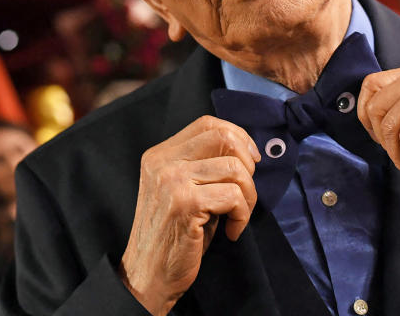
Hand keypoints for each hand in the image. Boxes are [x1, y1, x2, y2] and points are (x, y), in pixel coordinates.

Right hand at [120, 115, 260, 315]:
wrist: (148, 275)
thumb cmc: (174, 235)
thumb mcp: (183, 190)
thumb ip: (203, 166)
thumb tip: (246, 151)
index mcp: (160, 154)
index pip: (207, 124)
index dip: (238, 136)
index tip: (251, 160)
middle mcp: (162, 162)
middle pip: (223, 137)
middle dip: (248, 164)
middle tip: (246, 192)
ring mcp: (171, 181)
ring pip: (235, 168)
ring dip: (248, 196)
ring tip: (238, 216)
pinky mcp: (184, 203)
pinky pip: (233, 196)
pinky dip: (242, 216)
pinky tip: (232, 231)